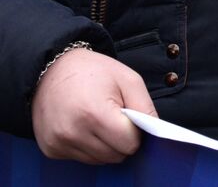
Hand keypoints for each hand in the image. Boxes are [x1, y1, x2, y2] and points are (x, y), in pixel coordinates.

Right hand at [32, 48, 155, 163]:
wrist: (51, 70)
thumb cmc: (93, 72)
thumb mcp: (128, 79)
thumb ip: (145, 107)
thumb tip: (154, 131)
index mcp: (94, 114)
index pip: (129, 144)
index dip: (136, 132)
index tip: (131, 118)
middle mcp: (72, 133)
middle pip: (115, 156)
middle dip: (121, 140)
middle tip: (115, 119)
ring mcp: (59, 143)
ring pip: (99, 160)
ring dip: (105, 145)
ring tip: (99, 121)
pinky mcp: (50, 149)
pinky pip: (81, 158)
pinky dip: (88, 147)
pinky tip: (83, 126)